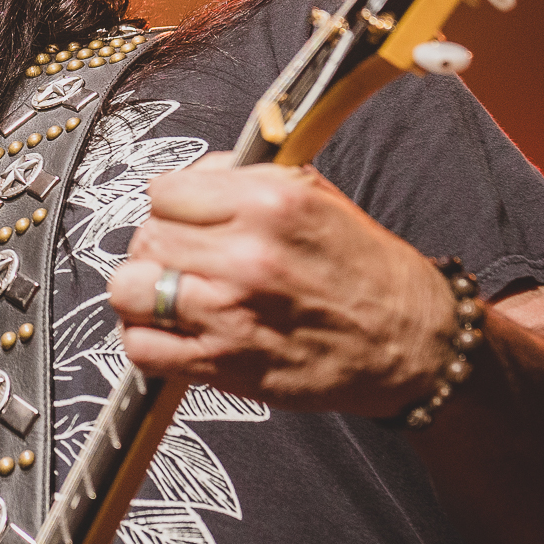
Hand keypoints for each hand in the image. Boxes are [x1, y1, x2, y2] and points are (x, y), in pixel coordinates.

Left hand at [106, 152, 457, 415]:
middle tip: (184, 259)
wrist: (413, 343)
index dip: (172, 205)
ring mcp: (229, 313)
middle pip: (146, 239)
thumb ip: (243, 179)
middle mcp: (245, 256)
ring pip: (130, 289)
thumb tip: (187, 179)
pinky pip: (142, 348)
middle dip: (159, 247)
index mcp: (268, 205)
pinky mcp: (223, 364)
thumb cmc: (366, 270)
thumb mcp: (315, 196)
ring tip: (169, 294)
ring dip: (142, 292)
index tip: (184, 218)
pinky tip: (171, 332)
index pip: (163, 192)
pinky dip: (146, 341)